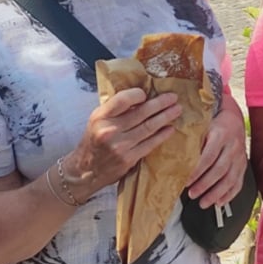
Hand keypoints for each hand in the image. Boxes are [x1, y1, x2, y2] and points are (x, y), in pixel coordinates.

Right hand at [66, 87, 182, 197]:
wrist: (86, 170)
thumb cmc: (93, 141)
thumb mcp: (97, 120)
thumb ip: (115, 110)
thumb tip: (140, 98)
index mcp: (100, 117)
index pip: (123, 99)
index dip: (138, 94)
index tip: (147, 93)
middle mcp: (109, 130)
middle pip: (141, 113)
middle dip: (160, 103)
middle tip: (173, 98)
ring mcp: (120, 146)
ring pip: (149, 128)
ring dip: (165, 117)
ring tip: (176, 110)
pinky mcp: (129, 159)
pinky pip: (150, 144)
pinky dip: (162, 135)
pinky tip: (170, 129)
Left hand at [186, 106, 246, 205]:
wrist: (233, 120)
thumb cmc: (214, 125)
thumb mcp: (202, 127)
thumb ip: (193, 140)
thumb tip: (176, 156)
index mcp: (221, 135)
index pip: (208, 156)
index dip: (197, 171)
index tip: (186, 181)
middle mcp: (232, 147)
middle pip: (219, 170)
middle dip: (205, 185)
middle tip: (192, 194)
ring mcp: (239, 157)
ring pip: (230, 179)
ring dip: (216, 193)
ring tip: (203, 202)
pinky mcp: (243, 166)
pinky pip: (238, 183)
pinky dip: (229, 195)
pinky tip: (219, 202)